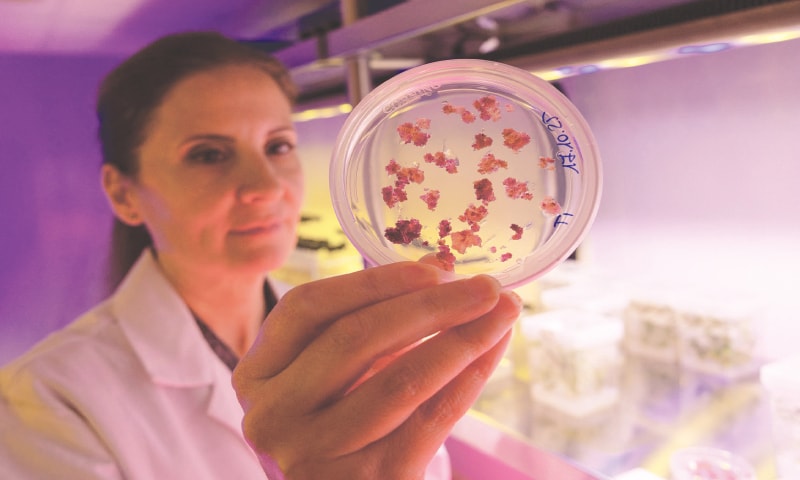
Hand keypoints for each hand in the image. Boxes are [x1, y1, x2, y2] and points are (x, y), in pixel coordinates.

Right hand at [232, 261, 521, 479]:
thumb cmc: (338, 417)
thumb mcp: (337, 368)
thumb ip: (376, 318)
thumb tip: (443, 267)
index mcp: (258, 373)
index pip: (306, 308)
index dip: (372, 281)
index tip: (433, 268)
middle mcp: (274, 415)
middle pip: (355, 338)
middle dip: (431, 305)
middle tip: (486, 286)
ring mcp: (315, 454)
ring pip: (399, 381)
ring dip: (461, 340)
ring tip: (502, 314)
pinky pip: (429, 421)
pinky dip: (466, 381)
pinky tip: (489, 354)